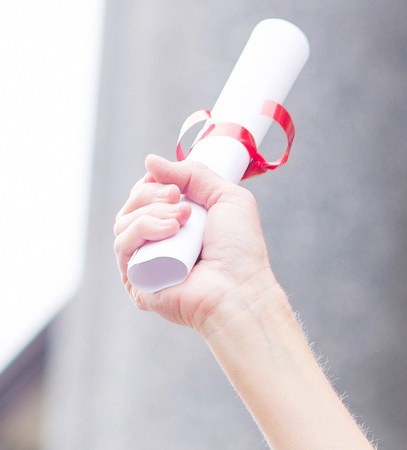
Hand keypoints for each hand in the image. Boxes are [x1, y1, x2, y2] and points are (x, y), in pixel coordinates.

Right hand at [113, 154, 279, 336]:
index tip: (177, 186)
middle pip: (131, 206)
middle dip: (152, 195)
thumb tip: (150, 161)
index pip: (145, 196)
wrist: (240, 289)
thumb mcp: (227, 197)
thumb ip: (194, 173)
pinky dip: (141, 231)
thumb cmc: (240, 251)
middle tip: (180, 202)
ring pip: (124, 223)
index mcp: (176, 225)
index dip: (153, 184)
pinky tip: (170, 231)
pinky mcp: (136, 281)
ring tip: (183, 220)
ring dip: (151, 213)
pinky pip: (123, 246)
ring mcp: (144, 263)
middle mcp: (158, 244)